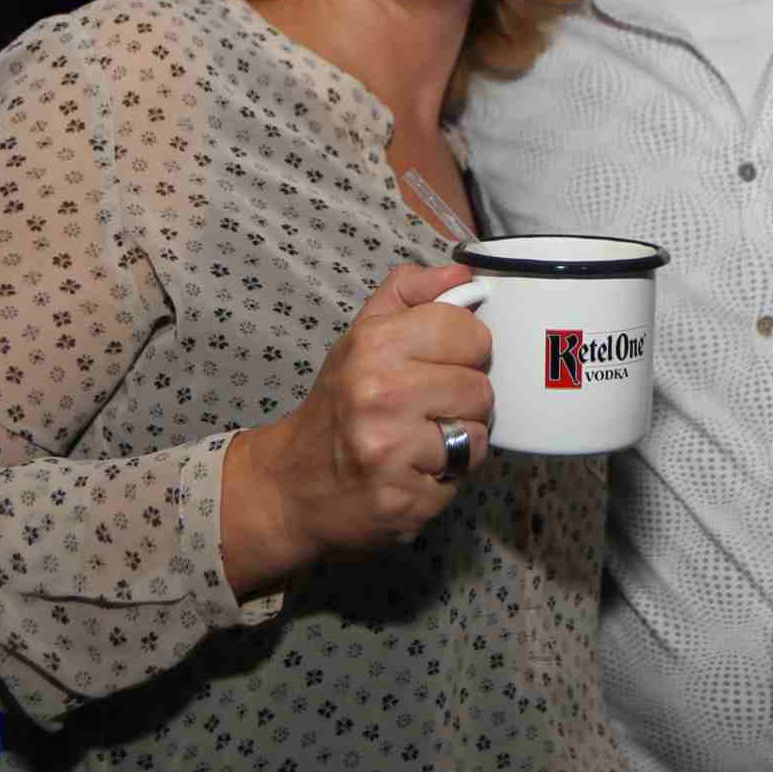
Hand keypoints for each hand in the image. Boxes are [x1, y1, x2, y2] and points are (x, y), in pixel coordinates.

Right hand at [222, 262, 492, 597]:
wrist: (292, 484)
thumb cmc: (338, 404)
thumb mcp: (361, 336)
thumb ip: (410, 294)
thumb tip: (462, 272)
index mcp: (374, 345)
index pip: (469, 332)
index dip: (466, 348)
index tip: (443, 362)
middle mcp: (380, 394)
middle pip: (480, 388)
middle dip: (462, 400)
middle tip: (426, 407)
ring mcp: (390, 450)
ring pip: (477, 434)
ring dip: (459, 440)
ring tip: (421, 439)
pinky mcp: (404, 499)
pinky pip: (462, 477)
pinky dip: (445, 477)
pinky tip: (413, 470)